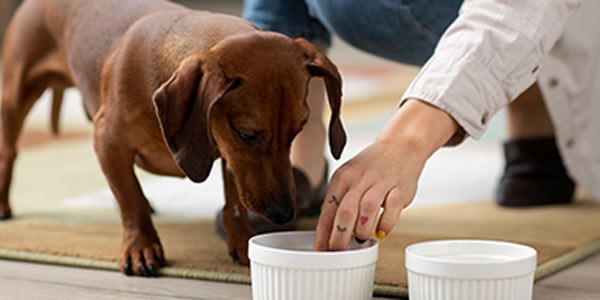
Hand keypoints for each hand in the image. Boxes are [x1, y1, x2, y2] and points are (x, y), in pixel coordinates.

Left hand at [314, 99, 458, 250]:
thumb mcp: (350, 179)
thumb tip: (328, 234)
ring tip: (361, 238)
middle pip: (345, 212)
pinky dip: (385, 224)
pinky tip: (381, 232)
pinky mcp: (400, 188)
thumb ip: (340, 203)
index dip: (323, 234)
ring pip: (367, 210)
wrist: (400, 145)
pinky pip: (391, 209)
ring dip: (362, 230)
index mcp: (342, 178)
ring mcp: (381, 182)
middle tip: (339, 251)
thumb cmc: (372, 167)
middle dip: (339, 237)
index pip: (328, 210)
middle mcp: (359, 179)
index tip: (320, 251)